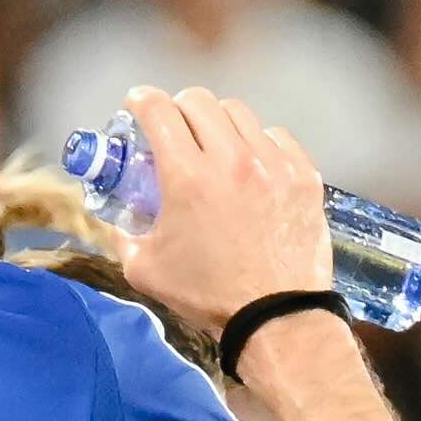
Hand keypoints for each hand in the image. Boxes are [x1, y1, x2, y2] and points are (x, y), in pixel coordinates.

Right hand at [116, 87, 332, 345]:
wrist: (276, 319)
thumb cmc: (210, 296)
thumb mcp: (145, 268)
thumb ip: (122, 235)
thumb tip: (116, 217)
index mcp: (187, 177)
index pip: (158, 108)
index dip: (141, 101)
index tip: (138, 107)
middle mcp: (232, 160)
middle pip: (198, 100)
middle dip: (179, 109)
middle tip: (176, 129)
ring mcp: (274, 165)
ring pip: (239, 113)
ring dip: (219, 123)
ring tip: (216, 146)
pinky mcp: (304, 176)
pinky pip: (277, 137)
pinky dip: (259, 143)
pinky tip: (253, 164)